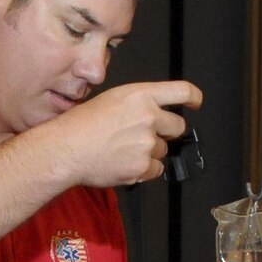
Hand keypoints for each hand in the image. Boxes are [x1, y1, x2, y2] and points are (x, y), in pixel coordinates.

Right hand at [36, 80, 202, 188]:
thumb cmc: (79, 126)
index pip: (182, 92)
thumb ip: (137, 103)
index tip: (196, 103)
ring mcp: (147, 143)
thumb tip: (153, 113)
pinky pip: (155, 170)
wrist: (65, 150)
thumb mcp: (110, 100)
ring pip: (163, 150)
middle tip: (147, 136)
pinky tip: (124, 163)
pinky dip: (143, 170)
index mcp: (141, 96)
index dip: (194, 98)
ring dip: (149, 152)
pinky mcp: (142, 166)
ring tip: (123, 151)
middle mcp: (148, 117)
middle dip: (167, 132)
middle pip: (178, 126)